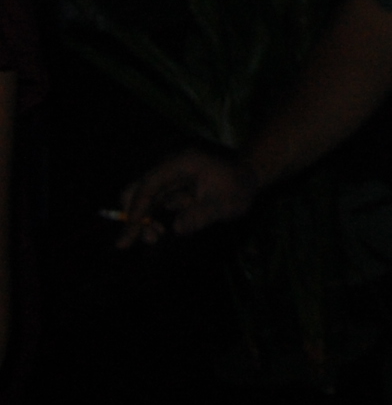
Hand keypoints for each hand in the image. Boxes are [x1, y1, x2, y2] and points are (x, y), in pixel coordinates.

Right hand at [114, 148, 257, 247]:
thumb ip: (202, 215)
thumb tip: (177, 229)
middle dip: (133, 215)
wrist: (248, 177)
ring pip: (143, 199)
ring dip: (142, 220)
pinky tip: (159, 232)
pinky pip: (153, 204)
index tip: (131, 231)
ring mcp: (168, 177)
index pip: (150, 185)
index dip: (138, 209)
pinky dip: (151, 219)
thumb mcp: (226, 203)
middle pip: (137, 189)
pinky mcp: (169, 188)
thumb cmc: (239, 187)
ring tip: (154, 238)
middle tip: (132, 241)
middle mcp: (170, 167)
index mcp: (182, 163)